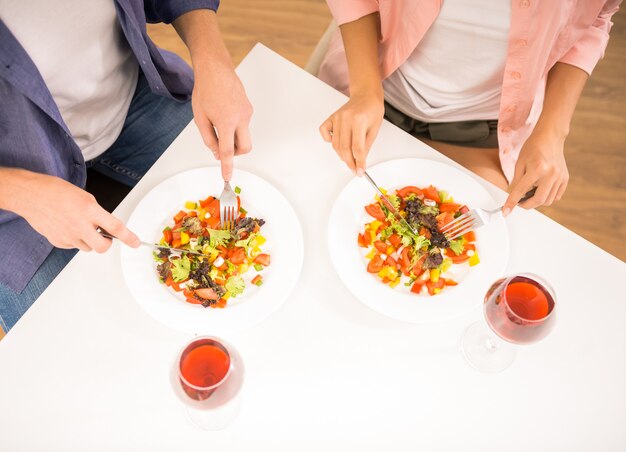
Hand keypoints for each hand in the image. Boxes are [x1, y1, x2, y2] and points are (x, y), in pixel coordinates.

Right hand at [13, 172, 138, 251]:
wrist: (30, 195)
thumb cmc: (56, 191)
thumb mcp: (84, 197)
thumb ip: (97, 213)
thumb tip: (104, 226)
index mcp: (90, 210)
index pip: (116, 228)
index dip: (129, 237)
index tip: (136, 243)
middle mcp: (80, 226)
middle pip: (103, 247)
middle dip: (106, 243)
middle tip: (103, 236)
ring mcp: (68, 236)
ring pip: (87, 248)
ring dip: (88, 240)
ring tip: (77, 225)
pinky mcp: (57, 241)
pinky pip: (73, 246)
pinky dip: (73, 240)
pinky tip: (65, 227)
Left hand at [192, 61, 252, 180]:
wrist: (215, 69)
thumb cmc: (205, 90)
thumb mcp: (200, 118)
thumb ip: (208, 138)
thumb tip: (216, 152)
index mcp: (226, 122)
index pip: (228, 151)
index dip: (227, 166)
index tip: (227, 177)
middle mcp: (241, 118)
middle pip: (245, 147)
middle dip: (236, 153)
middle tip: (223, 148)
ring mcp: (247, 113)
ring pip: (243, 135)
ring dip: (233, 136)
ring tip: (218, 120)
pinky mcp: (249, 108)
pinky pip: (243, 124)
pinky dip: (235, 125)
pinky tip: (224, 112)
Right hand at [319, 89, 384, 173]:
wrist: (366, 95)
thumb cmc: (372, 110)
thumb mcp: (374, 129)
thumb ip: (366, 146)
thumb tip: (359, 161)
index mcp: (359, 121)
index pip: (357, 148)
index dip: (358, 162)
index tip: (359, 170)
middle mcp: (346, 119)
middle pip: (344, 148)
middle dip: (349, 162)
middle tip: (354, 167)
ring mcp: (337, 118)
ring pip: (335, 144)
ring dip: (341, 154)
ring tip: (349, 158)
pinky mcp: (332, 117)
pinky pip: (324, 132)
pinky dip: (328, 140)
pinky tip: (337, 142)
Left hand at [503, 129, 568, 214]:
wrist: (550, 137)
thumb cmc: (533, 147)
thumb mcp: (520, 163)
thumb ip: (516, 182)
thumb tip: (512, 197)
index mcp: (537, 169)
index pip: (521, 191)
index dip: (512, 203)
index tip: (506, 212)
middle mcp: (551, 174)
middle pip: (538, 200)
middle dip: (526, 205)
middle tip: (519, 202)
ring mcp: (560, 177)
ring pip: (548, 200)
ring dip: (536, 201)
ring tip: (530, 192)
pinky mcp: (565, 178)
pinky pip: (556, 196)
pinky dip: (547, 197)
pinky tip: (541, 189)